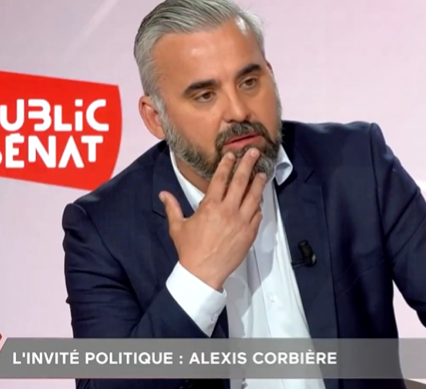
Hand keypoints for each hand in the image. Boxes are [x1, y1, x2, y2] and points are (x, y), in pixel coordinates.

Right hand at [159, 148, 267, 289]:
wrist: (203, 273)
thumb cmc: (190, 250)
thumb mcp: (178, 227)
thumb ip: (173, 207)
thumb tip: (163, 194)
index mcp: (210, 206)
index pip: (221, 179)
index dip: (227, 164)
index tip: (232, 155)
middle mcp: (227, 211)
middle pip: (240, 182)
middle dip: (247, 164)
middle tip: (253, 153)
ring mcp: (241, 222)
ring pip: (253, 196)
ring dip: (258, 182)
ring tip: (262, 173)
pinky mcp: (249, 233)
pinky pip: (257, 214)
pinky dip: (259, 205)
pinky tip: (259, 199)